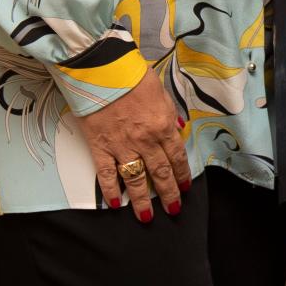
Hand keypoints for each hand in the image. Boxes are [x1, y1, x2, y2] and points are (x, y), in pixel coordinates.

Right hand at [73, 72, 189, 221]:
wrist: (101, 69)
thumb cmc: (130, 75)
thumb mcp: (160, 91)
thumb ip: (170, 113)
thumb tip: (177, 129)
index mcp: (162, 125)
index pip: (176, 157)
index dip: (182, 174)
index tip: (185, 187)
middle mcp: (145, 139)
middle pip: (160, 173)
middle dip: (168, 194)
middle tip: (173, 209)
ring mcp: (122, 145)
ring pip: (136, 179)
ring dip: (142, 200)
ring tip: (147, 216)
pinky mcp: (100, 146)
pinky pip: (107, 174)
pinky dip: (111, 190)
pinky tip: (116, 203)